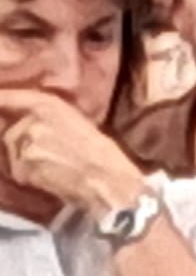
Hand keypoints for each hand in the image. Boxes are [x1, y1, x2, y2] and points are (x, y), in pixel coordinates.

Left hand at [0, 90, 146, 215]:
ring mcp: (26, 143)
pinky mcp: (22, 166)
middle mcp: (33, 120)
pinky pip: (17, 171)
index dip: (2, 99)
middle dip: (20, 143)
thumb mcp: (75, 121)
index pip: (12, 98)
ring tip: (52, 166)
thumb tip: (22, 118)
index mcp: (50, 105)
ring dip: (25, 161)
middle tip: (48, 153)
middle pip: (10, 132)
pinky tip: (49, 177)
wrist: (105, 177)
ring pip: (13, 153)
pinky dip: (29, 176)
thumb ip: (47, 116)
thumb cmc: (98, 151)